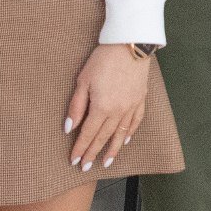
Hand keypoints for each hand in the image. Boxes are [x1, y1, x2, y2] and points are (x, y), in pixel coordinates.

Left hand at [65, 43, 150, 170]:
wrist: (130, 44)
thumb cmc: (103, 59)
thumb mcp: (83, 80)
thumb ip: (76, 106)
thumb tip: (69, 127)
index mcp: (102, 107)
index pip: (88, 134)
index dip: (81, 148)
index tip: (74, 160)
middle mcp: (118, 111)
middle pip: (103, 137)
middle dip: (93, 153)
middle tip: (86, 167)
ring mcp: (132, 106)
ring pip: (121, 134)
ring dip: (112, 149)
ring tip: (107, 162)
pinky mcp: (141, 99)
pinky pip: (136, 121)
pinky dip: (130, 133)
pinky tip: (125, 140)